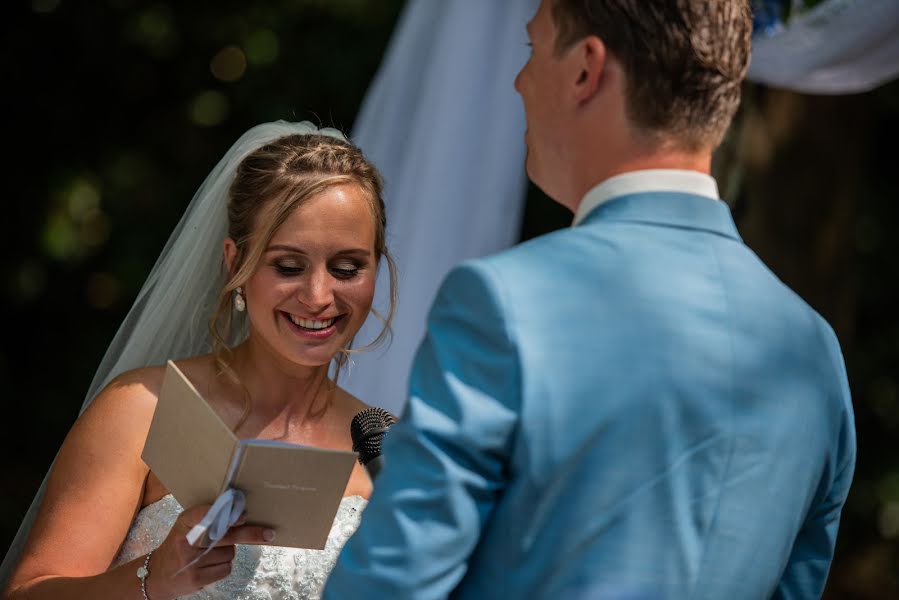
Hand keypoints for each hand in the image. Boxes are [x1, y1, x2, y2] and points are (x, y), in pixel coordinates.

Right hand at [143, 504, 274, 598]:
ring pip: (229, 553)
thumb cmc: (180, 545)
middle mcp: (185, 541)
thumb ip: (209, 519)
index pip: (204, 514)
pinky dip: (224, 566)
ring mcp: (190, 562)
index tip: (243, 516)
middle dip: (250, 534)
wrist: (158, 574)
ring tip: (211, 554)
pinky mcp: (196, 579)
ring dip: (228, 552)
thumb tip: (243, 516)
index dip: (225, 515)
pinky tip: (210, 566)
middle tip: (269, 533)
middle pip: (225, 535)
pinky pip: (225, 569)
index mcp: (184, 522)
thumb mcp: (188, 526)